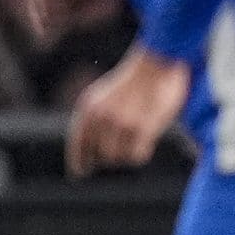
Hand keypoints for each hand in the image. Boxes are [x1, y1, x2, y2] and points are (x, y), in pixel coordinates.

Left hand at [66, 47, 189, 175]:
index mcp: (88, 109)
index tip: (81, 173)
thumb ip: (96, 122)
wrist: (156, 60)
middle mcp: (100, 118)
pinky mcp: (141, 127)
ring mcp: (120, 123)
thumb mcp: (104, 98)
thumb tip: (94, 156)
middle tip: (126, 144)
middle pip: (102, 157)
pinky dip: (142, 153)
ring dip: (129, 153)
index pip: (78, 146)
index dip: (80, 162)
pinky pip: (137, 157)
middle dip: (114, 155)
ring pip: (119, 158)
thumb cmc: (134, 82)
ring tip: (138, 137)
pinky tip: (147, 141)